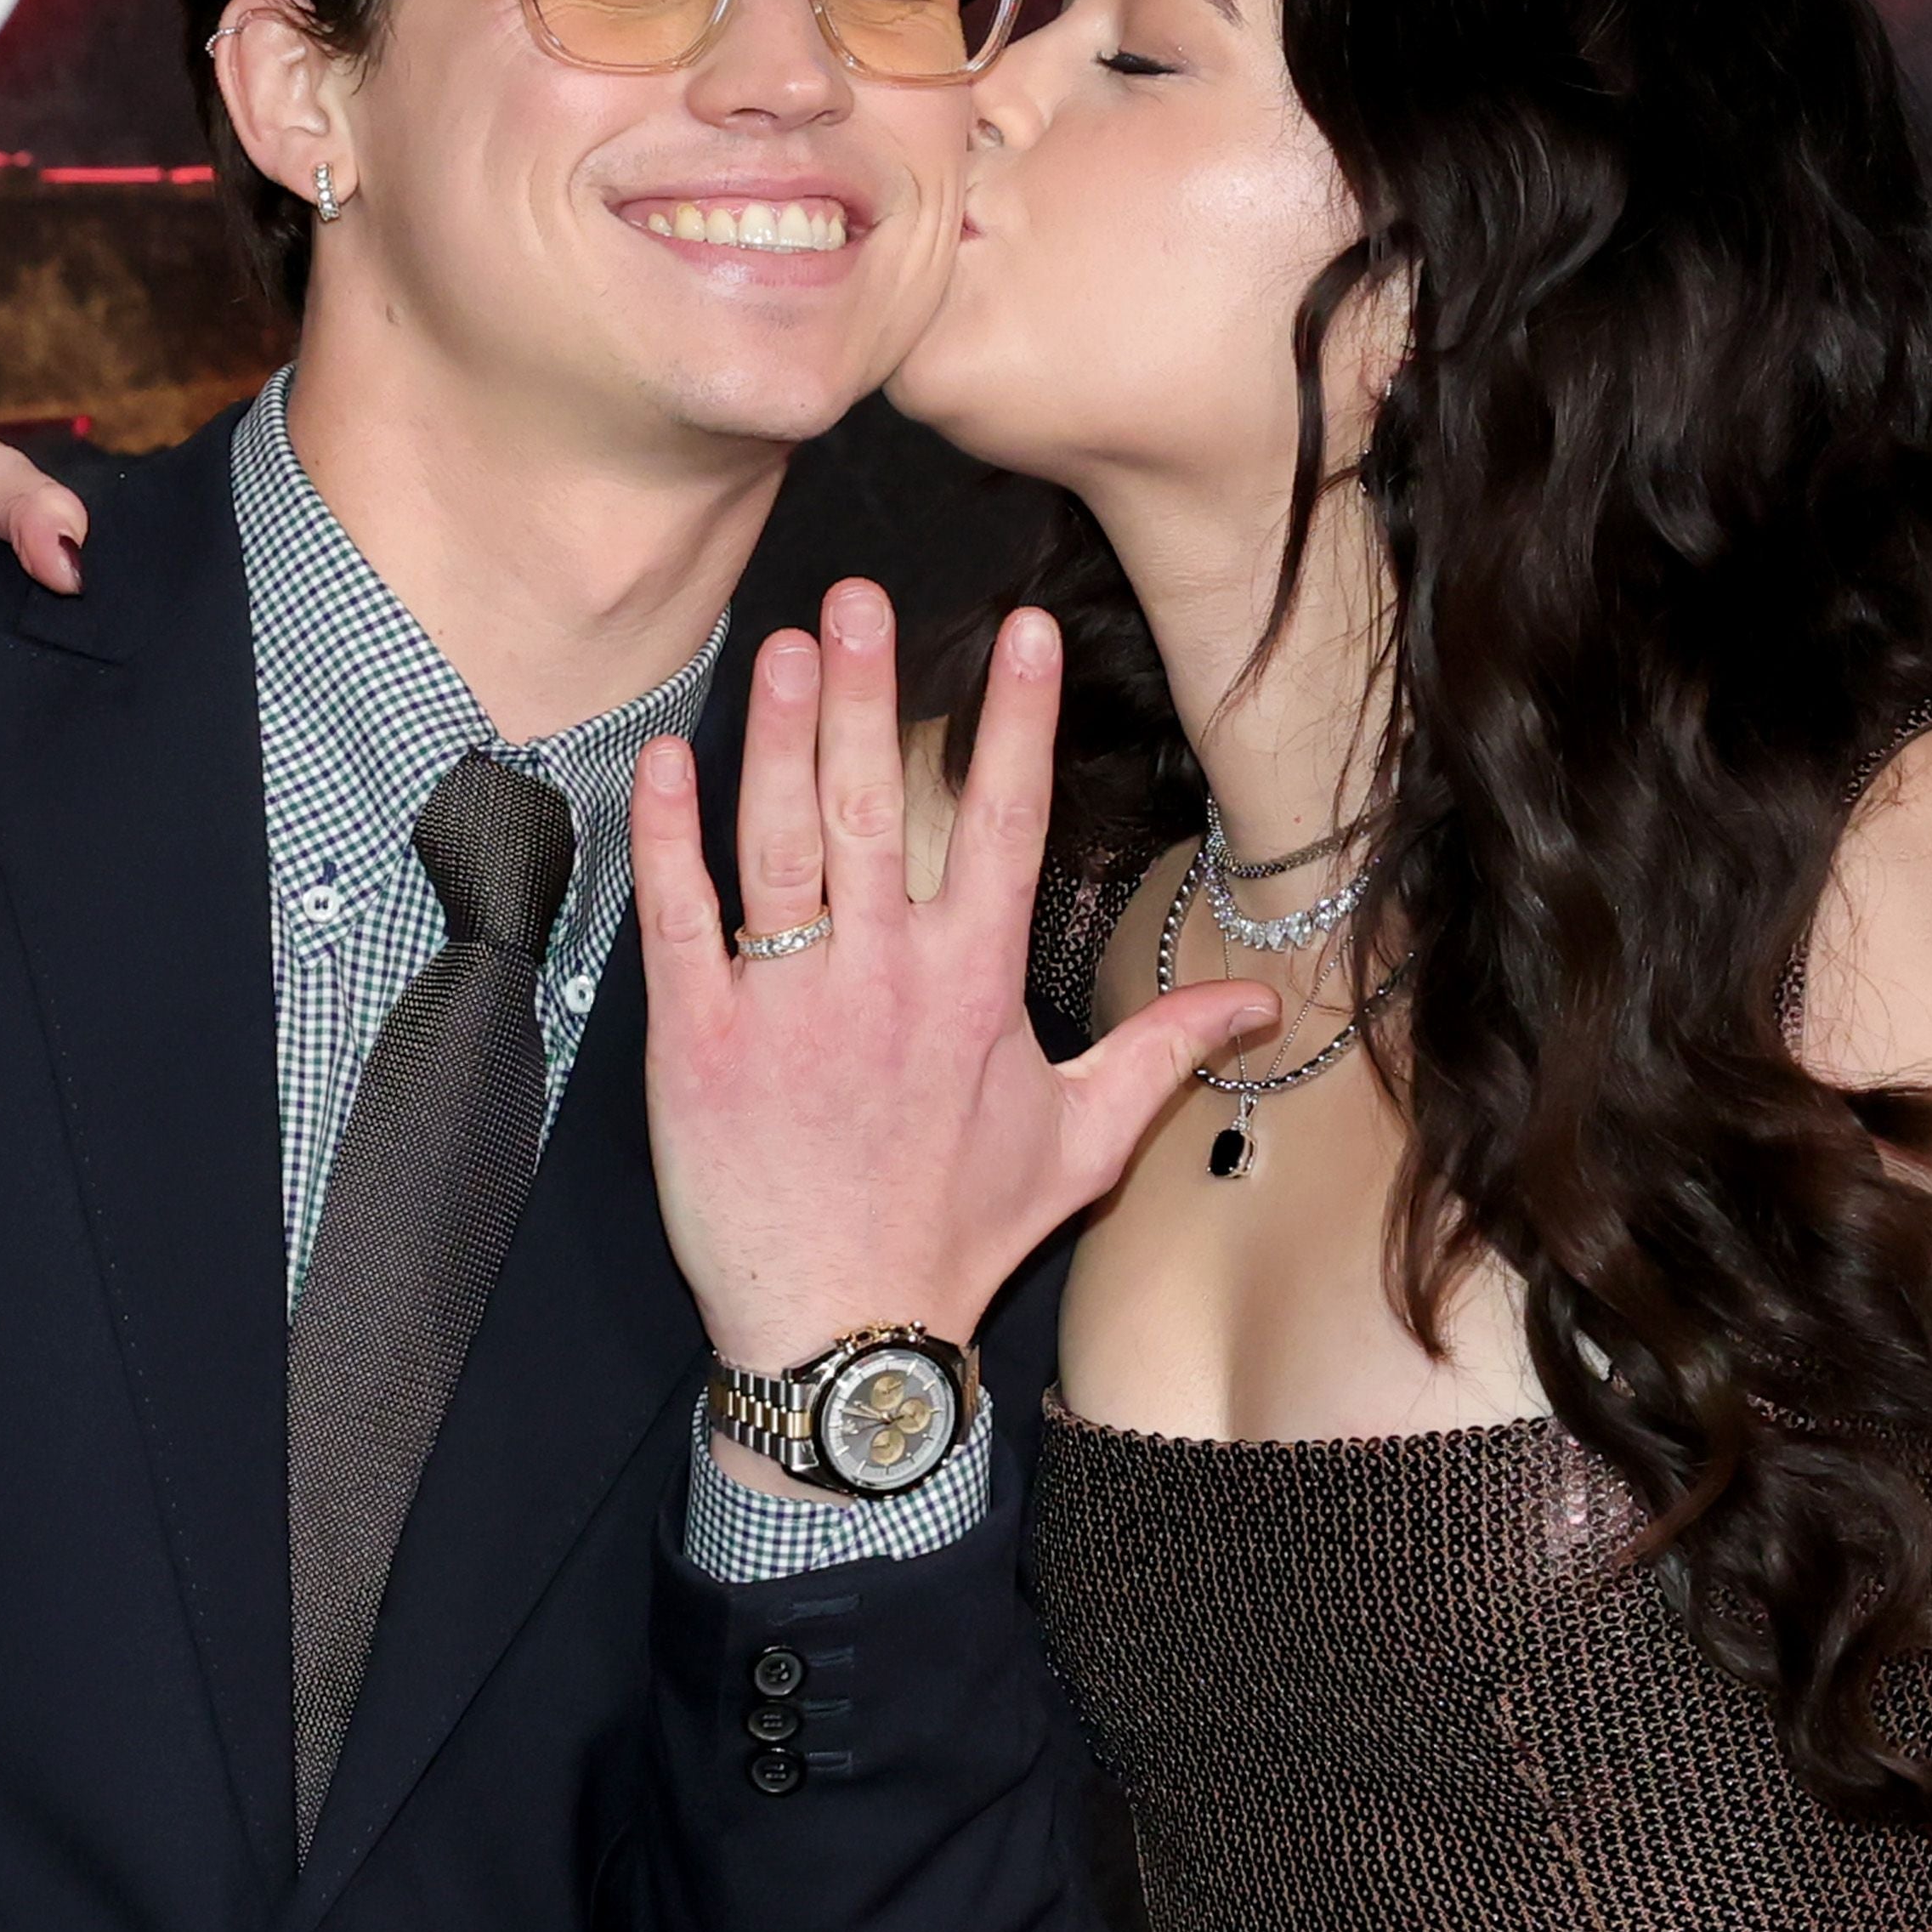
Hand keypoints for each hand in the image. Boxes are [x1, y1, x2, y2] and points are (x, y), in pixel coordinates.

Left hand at [628, 583, 1276, 1395]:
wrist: (842, 1334)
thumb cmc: (958, 1237)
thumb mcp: (1080, 1143)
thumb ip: (1163, 1053)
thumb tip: (1260, 1007)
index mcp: (973, 987)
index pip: (1004, 824)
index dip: (1014, 721)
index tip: (1023, 630)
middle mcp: (882, 979)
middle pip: (876, 804)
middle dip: (870, 692)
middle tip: (862, 597)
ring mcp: (784, 1004)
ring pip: (780, 842)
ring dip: (780, 736)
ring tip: (785, 644)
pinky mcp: (698, 1040)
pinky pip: (680, 918)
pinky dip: (672, 836)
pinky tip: (671, 758)